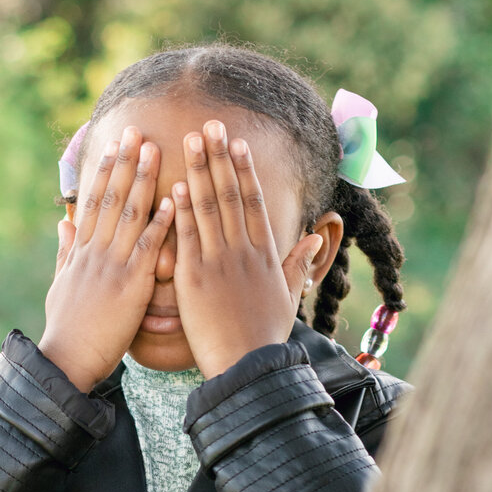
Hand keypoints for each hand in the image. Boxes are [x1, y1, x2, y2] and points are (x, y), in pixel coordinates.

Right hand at [40, 126, 173, 391]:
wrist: (67, 360)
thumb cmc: (67, 326)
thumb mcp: (60, 284)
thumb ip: (65, 251)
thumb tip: (63, 223)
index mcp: (82, 251)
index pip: (95, 201)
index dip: (106, 170)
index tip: (116, 143)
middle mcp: (96, 251)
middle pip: (112, 198)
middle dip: (125, 163)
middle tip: (136, 130)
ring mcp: (113, 266)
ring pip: (129, 214)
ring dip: (143, 180)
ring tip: (154, 149)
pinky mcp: (130, 285)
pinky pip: (147, 248)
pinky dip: (160, 222)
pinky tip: (173, 199)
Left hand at [171, 121, 323, 378]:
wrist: (248, 368)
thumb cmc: (267, 336)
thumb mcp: (289, 297)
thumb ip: (299, 263)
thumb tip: (313, 236)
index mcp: (265, 254)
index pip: (253, 201)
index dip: (245, 169)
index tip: (237, 142)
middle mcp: (242, 251)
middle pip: (231, 194)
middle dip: (219, 157)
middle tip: (210, 124)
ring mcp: (218, 262)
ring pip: (209, 207)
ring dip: (200, 170)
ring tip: (190, 139)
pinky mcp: (194, 279)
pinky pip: (187, 237)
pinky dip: (183, 209)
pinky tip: (177, 184)